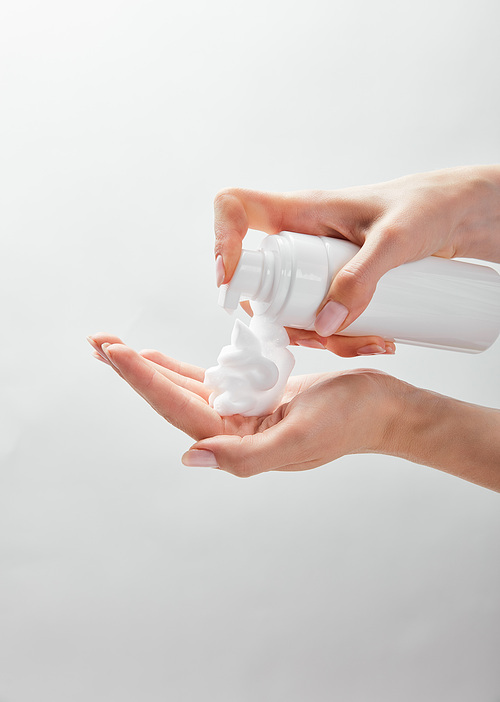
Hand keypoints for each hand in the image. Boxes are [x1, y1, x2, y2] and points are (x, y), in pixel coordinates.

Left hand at [88, 333, 499, 489]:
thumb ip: (243, 457)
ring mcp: (241, 412)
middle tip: (97, 343)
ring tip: (114, 348)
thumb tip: (189, 458)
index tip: (116, 353)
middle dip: (133, 370)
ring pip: (184, 387)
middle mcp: (232, 430)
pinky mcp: (254, 395)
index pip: (179, 409)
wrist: (383, 408)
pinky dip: (181, 369)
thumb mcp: (299, 441)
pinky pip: (209, 379)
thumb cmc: (349, 421)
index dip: (145, 381)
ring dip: (149, 368)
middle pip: (170, 397)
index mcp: (238, 443)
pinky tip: (156, 359)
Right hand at [214, 165, 499, 354]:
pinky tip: (376, 340)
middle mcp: (300, 238)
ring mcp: (317, 265)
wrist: (459, 216)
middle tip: (320, 337)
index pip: (236, 208)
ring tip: (370, 341)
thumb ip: (361, 278)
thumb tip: (324, 325)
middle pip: (260, 281)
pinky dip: (340, 337)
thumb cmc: (427, 207)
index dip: (222, 240)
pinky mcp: (336, 283)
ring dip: (318, 336)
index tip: (231, 282)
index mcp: (301, 211)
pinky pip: (320, 316)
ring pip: (291, 308)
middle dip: (283, 320)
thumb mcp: (395, 242)